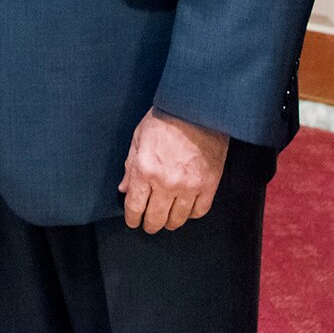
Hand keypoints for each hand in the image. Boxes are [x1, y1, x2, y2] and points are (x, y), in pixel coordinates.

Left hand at [118, 108, 228, 233]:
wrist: (197, 107)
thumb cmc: (166, 117)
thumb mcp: (139, 137)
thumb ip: (130, 166)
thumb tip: (124, 188)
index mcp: (145, 170)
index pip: (135, 206)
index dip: (132, 218)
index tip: (133, 221)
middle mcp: (165, 183)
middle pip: (156, 218)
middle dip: (150, 225)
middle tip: (149, 224)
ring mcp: (188, 186)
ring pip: (178, 219)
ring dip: (170, 222)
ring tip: (168, 219)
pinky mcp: (209, 184)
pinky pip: (199, 211)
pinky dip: (191, 214)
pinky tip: (186, 209)